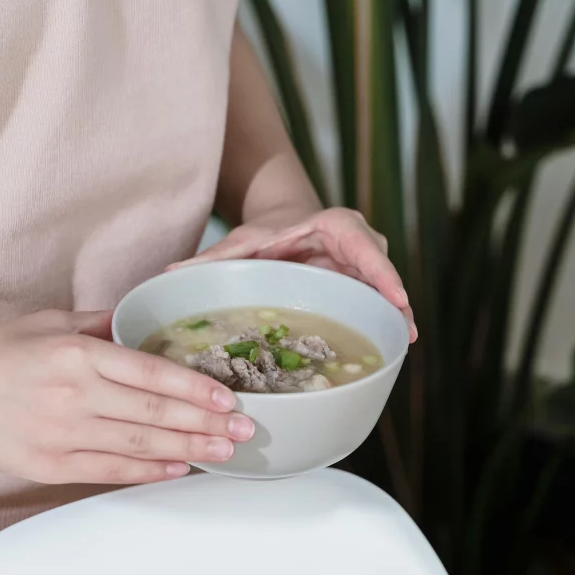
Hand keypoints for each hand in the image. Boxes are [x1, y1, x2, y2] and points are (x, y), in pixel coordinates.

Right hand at [0, 310, 254, 484]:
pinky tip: (177, 468)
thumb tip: (146, 322)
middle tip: (244, 430)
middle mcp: (73, 394)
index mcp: (76, 354)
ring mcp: (61, 434)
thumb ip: (101, 325)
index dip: (196, 388)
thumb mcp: (49, 323)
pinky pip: (109, 471)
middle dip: (207, 423)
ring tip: (224, 452)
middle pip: (155, 413)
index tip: (229, 396)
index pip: (151, 373)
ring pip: (139, 446)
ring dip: (188, 450)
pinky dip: (147, 471)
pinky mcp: (47, 466)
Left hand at [169, 207, 417, 341]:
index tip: (395, 296)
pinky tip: (388, 347)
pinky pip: (376, 304)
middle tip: (405, 332)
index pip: (365, 247)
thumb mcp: (241, 244)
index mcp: (336, 227)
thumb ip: (212, 259)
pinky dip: (381, 323)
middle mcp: (359, 244)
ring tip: (403, 344)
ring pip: (385, 293)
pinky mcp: (364, 285)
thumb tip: (168, 275)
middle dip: (396, 302)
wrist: (282, 229)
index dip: (382, 272)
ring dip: (394, 317)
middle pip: (383, 273)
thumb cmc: (264, 234)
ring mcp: (365, 267)